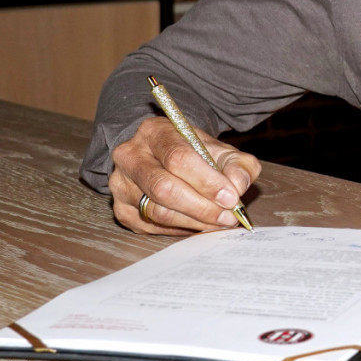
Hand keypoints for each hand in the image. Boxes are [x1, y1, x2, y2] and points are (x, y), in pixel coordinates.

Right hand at [108, 117, 260, 234]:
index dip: (206, 181)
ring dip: (193, 221)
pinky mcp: (121, 209)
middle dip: (201, 207)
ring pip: (157, 211)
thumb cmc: (196, 153)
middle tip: (228, 216)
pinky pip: (151, 226)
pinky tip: (199, 225)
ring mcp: (121, 184)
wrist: (167, 157)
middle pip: (164, 187)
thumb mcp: (221, 150)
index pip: (178, 158)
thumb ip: (238, 164)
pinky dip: (180, 229)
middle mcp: (130, 156)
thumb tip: (238, 185)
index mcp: (154, 131)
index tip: (231, 197)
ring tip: (218, 222)